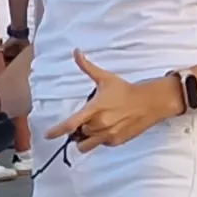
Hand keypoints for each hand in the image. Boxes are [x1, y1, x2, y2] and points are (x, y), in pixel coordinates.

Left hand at [50, 52, 181, 150]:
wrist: (149, 102)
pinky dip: (99, 139)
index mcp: (95, 109)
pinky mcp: (116, 142)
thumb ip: (87, 67)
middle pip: (78, 135)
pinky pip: (100, 145)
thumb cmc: (125, 90)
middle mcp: (100, 124)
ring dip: (85, 138)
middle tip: (86, 119)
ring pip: (86, 144)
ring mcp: (108, 135)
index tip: (48, 135)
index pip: (71, 124)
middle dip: (78, 129)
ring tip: (93, 127)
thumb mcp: (105, 78)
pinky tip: (107, 128)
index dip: (57, 131)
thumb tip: (76, 52)